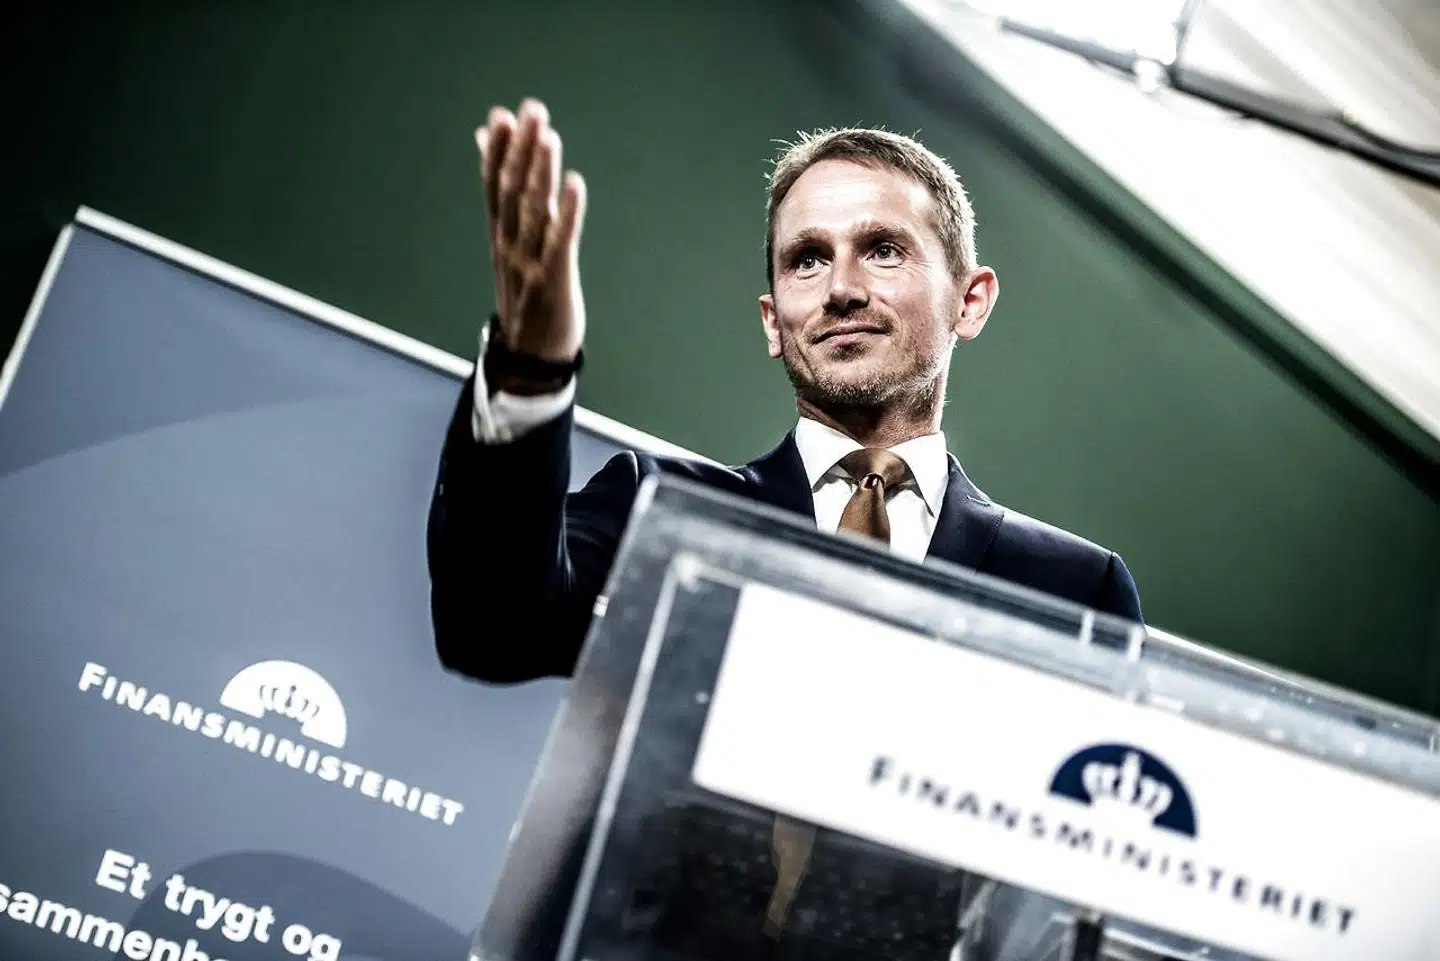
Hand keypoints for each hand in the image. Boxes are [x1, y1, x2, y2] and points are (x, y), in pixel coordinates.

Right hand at [478, 99, 587, 361]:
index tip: (502, 116)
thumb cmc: (525, 296)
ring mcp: (529, 264)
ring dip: (540, 173)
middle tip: (532, 111)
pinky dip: (566, 213)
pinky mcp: (554, 281)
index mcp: (500, 238)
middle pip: (513, 192)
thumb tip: (487, 154)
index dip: (497, 153)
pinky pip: (560, 243)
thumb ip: (503, 200)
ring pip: (533, 212)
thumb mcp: (509, 249)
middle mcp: (510, 246)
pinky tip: (574, 184)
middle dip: (521, 151)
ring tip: (548, 137)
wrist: (529, 358)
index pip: (494, 188)